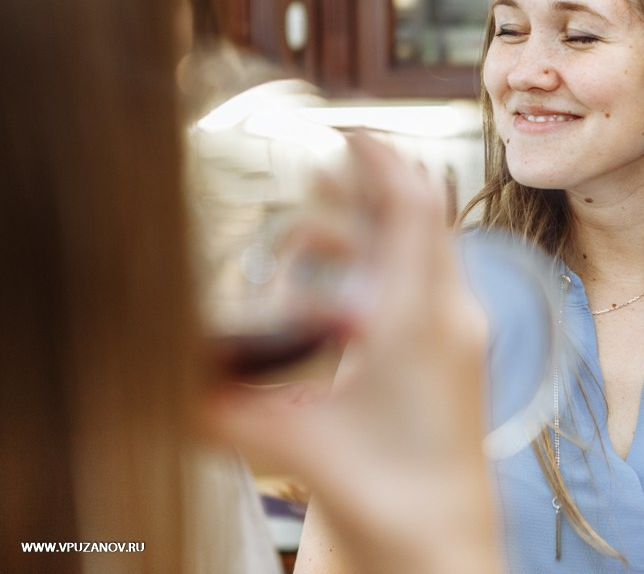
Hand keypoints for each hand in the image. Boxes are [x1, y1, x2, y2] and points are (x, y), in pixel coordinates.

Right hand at [203, 132, 500, 573]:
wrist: (443, 541)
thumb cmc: (388, 495)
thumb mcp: (291, 444)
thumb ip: (222, 409)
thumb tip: (166, 380)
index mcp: (420, 319)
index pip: (412, 206)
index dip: (381, 158)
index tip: (348, 128)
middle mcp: (449, 315)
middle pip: (416, 220)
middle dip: (363, 191)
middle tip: (318, 171)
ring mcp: (459, 334)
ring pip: (417, 254)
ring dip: (364, 238)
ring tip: (306, 242)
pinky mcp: (454, 355)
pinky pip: (423, 288)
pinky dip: (381, 274)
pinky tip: (333, 302)